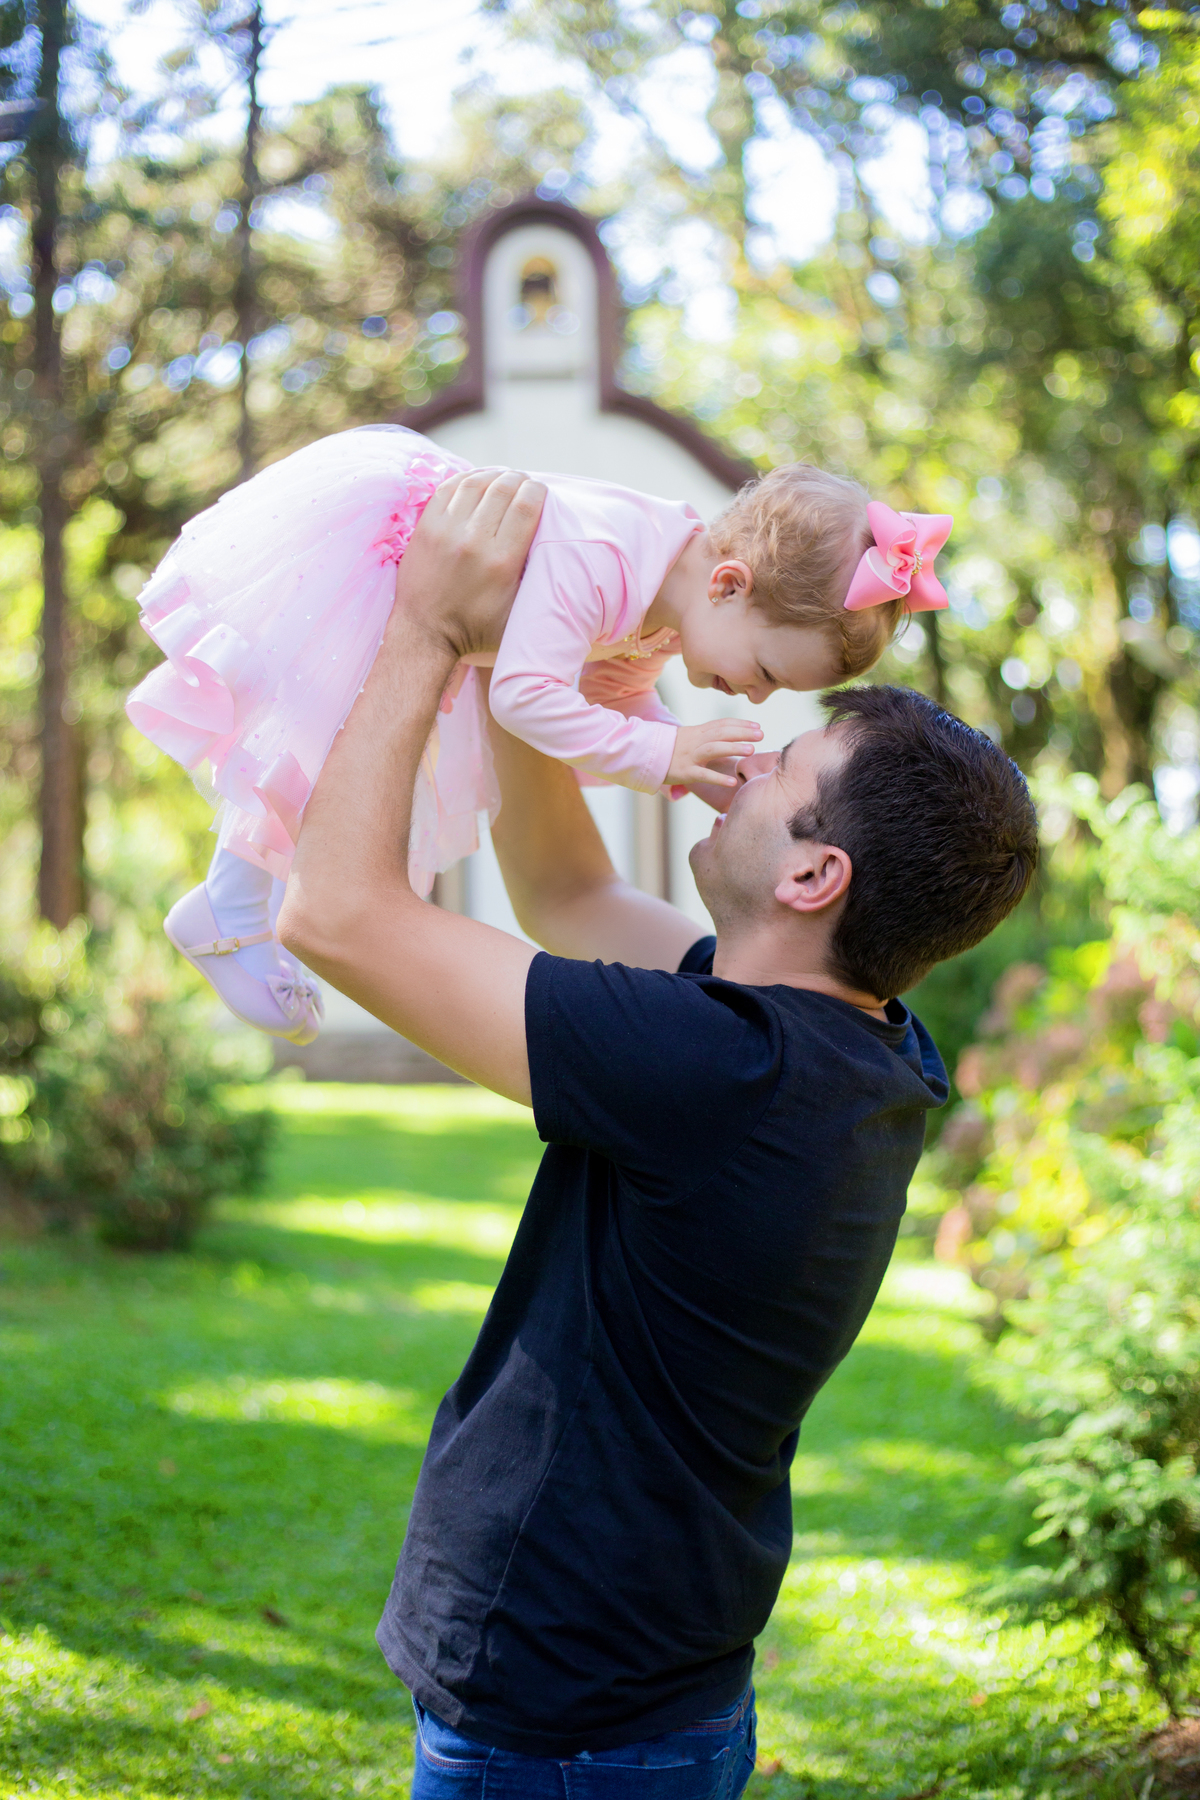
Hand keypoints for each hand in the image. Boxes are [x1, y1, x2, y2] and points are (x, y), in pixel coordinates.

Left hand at [397, 467, 546, 659]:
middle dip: (519, 479)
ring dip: (493, 475)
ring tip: (502, 478)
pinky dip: (466, 479)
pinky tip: (477, 482)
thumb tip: (554, 549)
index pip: (526, 506)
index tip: (541, 491)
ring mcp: (445, 531)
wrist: (425, 635)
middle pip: (503, 488)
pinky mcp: (425, 528)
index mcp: (501, 562)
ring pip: (475, 482)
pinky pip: (448, 488)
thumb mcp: (517, 616)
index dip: (537, 490)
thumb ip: (535, 582)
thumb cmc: (476, 631)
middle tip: (524, 483)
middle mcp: (473, 541)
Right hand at [666, 718, 762, 789]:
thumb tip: (727, 736)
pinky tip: (732, 783)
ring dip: (734, 748)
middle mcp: (695, 741)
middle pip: (721, 733)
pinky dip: (718, 778)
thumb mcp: (688, 737)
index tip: (757, 726)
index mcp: (698, 732)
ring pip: (714, 749)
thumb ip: (707, 736)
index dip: (741, 724)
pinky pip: (703, 775)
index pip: (722, 724)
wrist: (645, 755)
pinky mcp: (684, 772)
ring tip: (751, 751)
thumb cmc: (669, 748)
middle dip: (742, 733)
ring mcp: (690, 756)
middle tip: (761, 735)